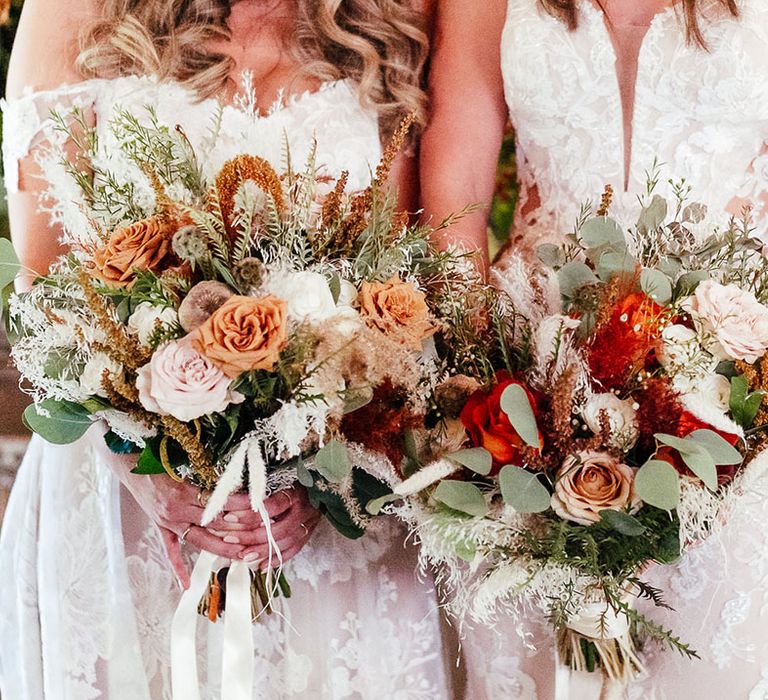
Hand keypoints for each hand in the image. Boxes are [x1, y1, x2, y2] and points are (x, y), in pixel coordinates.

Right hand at [98, 449, 247, 586]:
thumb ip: (207, 479)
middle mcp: (177, 510)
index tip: (258, 508)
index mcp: (184, 492)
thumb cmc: (161, 462)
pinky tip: (187, 584)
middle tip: (260, 534)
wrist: (131, 466)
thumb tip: (235, 485)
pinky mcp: (161, 527)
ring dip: (222, 547)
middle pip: (214, 524)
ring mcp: (168, 522)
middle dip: (239, 530)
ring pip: (200, 539)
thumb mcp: (186, 467)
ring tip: (243, 555)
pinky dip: (178, 569)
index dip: (239, 506)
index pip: (219, 503)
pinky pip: (171, 551)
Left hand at [208, 487, 321, 568]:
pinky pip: (293, 551)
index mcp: (296, 492)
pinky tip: (261, 565)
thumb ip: (262, 488)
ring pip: (285, 543)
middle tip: (230, 539)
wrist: (323, 484)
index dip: (250, 512)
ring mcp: (308, 524)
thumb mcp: (282, 476)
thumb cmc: (298, 479)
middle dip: (251, 536)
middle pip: (277, 529)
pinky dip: (277, 560)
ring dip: (262, 551)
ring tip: (242, 556)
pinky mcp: (309, 534)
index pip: (272, 506)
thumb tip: (232, 497)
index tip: (229, 515)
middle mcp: (303, 510)